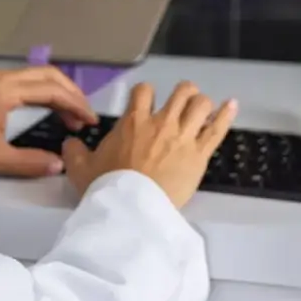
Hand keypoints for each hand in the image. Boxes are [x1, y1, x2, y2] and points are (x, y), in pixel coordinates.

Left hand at [0, 67, 97, 177]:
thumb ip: (31, 162)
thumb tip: (60, 164)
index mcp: (6, 90)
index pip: (51, 90)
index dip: (75, 104)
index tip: (90, 121)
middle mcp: (2, 77)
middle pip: (47, 75)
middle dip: (70, 93)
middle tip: (84, 116)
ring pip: (36, 75)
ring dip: (57, 91)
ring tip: (70, 115)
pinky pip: (24, 80)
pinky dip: (42, 91)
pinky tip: (47, 108)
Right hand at [61, 82, 236, 208]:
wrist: (132, 209)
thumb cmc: (109, 188)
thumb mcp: (82, 170)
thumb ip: (74, 153)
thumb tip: (68, 144)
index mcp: (134, 122)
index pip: (143, 91)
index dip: (146, 93)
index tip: (147, 101)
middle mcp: (161, 123)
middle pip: (180, 92)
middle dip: (182, 93)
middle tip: (181, 102)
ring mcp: (183, 137)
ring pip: (200, 104)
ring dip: (202, 103)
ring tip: (202, 107)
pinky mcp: (199, 154)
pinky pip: (217, 129)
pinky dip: (225, 115)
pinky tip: (231, 105)